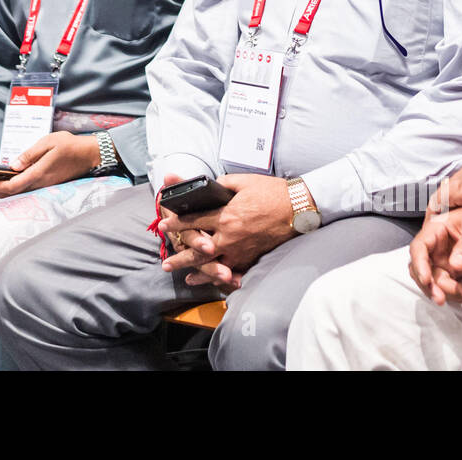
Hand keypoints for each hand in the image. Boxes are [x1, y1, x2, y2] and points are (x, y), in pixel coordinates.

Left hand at [0, 131, 100, 198]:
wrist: (90, 154)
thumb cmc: (70, 145)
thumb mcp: (48, 142)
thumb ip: (30, 154)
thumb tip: (12, 165)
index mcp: (39, 172)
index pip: (14, 185)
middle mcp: (41, 182)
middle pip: (15, 193)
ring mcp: (46, 185)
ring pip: (21, 193)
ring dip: (5, 192)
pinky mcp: (49, 184)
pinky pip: (28, 190)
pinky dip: (16, 189)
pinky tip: (9, 186)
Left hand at [159, 174, 294, 288]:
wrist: (298, 208)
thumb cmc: (271, 192)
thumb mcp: (243, 181)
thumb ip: (221, 184)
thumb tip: (209, 187)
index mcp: (226, 216)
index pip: (194, 220)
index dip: (176, 223)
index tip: (163, 225)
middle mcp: (230, 237)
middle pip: (199, 250)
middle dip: (180, 257)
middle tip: (165, 263)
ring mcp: (241, 250)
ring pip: (214, 264)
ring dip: (197, 271)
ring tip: (183, 276)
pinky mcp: (252, 257)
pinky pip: (233, 270)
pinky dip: (221, 277)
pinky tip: (212, 280)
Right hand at [407, 207, 461, 305]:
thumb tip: (456, 265)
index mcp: (434, 231)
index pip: (418, 248)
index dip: (419, 265)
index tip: (426, 280)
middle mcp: (432, 248)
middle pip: (422, 269)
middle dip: (430, 286)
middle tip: (441, 299)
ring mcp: (439, 262)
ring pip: (435, 282)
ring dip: (449, 294)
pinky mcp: (449, 272)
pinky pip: (448, 288)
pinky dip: (459, 295)